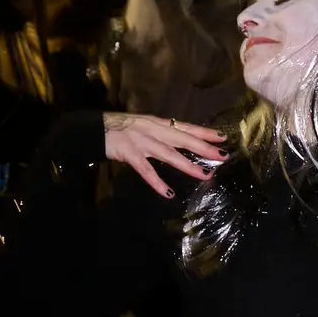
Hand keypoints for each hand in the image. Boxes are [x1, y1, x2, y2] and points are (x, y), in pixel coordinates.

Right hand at [103, 113, 226, 197]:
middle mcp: (154, 131)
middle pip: (183, 139)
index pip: (186, 127)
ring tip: (205, 175)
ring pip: (170, 155)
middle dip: (204, 147)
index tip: (222, 137)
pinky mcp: (130, 153)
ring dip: (188, 165)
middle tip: (222, 155)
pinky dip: (157, 182)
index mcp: (158, 124)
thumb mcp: (145, 125)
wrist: (95, 128)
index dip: (204, 132)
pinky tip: (168, 193)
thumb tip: (180, 140)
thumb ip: (161, 133)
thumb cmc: (121, 128)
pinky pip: (146, 170)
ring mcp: (142, 142)